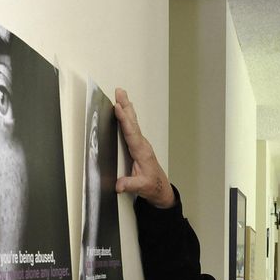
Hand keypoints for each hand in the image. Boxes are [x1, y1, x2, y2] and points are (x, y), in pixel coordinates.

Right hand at [114, 88, 175, 208]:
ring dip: (127, 107)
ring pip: (133, 122)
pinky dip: (128, 116)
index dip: (124, 120)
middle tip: (119, 91)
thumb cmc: (152, 185)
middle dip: (126, 106)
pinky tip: (125, 109)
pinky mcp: (139, 144)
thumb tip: (118, 185)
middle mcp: (142, 145)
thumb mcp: (141, 187)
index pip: (131, 133)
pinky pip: (133, 126)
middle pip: (132, 122)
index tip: (118, 107)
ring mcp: (141, 143)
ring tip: (121, 94)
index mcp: (141, 152)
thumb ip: (129, 184)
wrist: (160, 188)